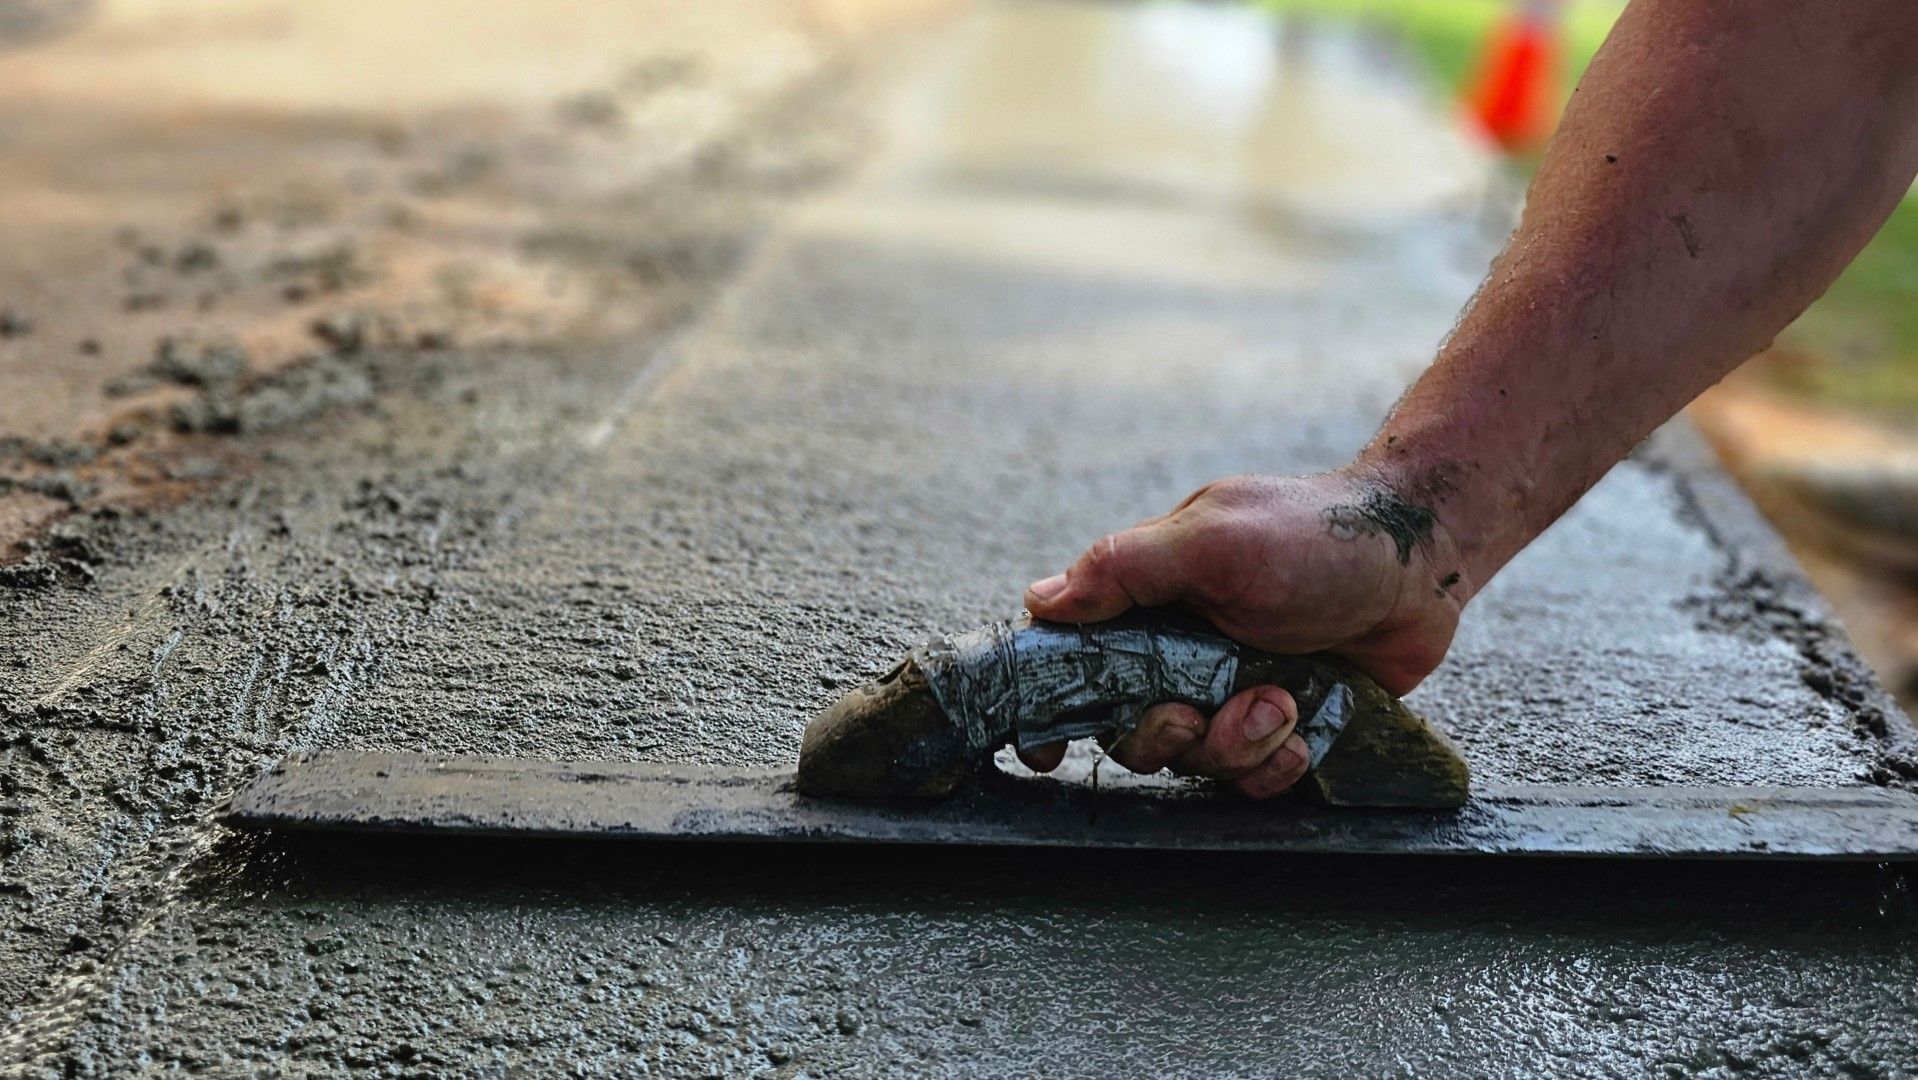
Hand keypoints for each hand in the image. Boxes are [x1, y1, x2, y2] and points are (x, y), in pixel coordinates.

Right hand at [1019, 471, 1469, 797]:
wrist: (1419, 560)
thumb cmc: (1312, 534)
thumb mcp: (1211, 537)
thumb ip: (1124, 567)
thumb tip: (1038, 601)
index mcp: (1146, 606)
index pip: (1072, 664)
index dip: (1051, 714)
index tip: (1046, 754)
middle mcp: (1180, 654)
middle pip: (1128, 732)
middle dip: (1160, 735)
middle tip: (1195, 711)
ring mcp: (1230, 693)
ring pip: (1194, 762)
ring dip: (1233, 746)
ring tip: (1280, 701)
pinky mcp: (1282, 726)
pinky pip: (1253, 780)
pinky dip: (1274, 767)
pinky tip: (1301, 733)